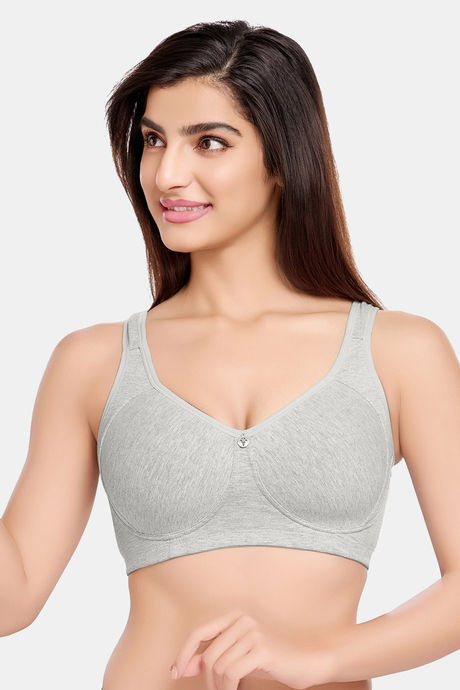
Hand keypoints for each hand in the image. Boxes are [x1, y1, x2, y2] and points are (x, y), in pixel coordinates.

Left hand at [170, 608, 333, 689]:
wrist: (307, 661)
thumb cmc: (272, 660)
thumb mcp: (238, 657)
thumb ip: (212, 657)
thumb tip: (183, 666)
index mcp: (234, 617)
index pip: (198, 632)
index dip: (184, 653)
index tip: (175, 672)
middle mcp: (242, 620)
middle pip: (208, 655)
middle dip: (207, 680)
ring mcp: (252, 632)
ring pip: (218, 666)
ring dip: (219, 687)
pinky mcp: (261, 648)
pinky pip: (232, 673)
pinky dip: (229, 688)